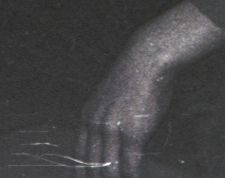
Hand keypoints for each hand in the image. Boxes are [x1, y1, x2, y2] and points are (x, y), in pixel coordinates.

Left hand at [77, 3, 224, 176]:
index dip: (82, 171)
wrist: (146, 60)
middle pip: (91, 165)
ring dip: (116, 177)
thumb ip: (105, 121)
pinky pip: (129, 164)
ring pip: (108, 168)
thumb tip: (111, 144)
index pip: (78, 154)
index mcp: (86, 116)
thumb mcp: (108, 100)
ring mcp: (112, 129)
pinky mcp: (132, 132)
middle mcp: (95, 124)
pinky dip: (132, 175)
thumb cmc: (133, 78)